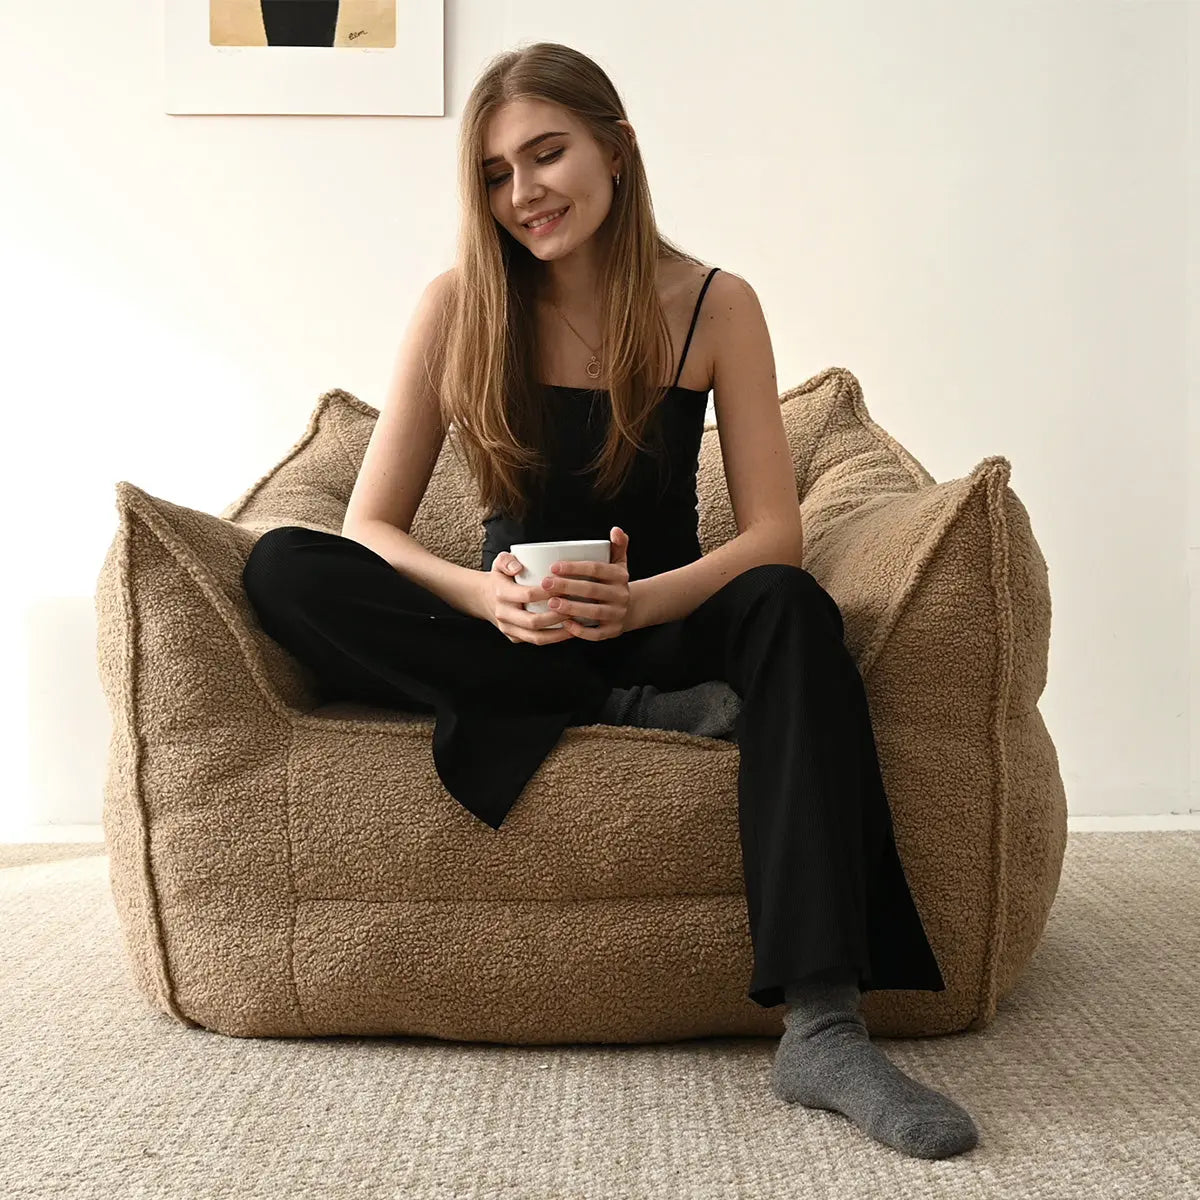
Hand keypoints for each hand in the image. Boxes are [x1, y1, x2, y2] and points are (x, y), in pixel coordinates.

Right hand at [479, 553, 576, 644]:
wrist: (482, 598)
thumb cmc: (499, 578)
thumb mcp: (499, 563)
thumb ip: (507, 560)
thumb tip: (518, 568)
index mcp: (501, 593)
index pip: (527, 595)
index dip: (548, 593)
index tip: (565, 588)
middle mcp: (503, 614)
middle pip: (533, 621)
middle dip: (556, 616)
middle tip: (574, 607)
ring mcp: (508, 628)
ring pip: (536, 637)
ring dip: (558, 633)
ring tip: (575, 624)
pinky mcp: (514, 637)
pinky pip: (535, 641)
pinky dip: (554, 638)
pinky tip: (568, 631)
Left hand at [541, 526, 631, 641]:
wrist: (633, 609)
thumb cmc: (615, 583)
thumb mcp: (619, 563)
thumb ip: (618, 545)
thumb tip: (616, 529)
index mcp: (620, 576)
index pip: (596, 569)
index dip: (575, 567)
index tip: (553, 566)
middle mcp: (621, 595)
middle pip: (592, 590)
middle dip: (567, 587)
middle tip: (545, 584)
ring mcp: (618, 614)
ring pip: (593, 612)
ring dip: (571, 608)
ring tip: (550, 603)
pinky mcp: (613, 631)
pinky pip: (596, 634)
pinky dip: (581, 631)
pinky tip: (565, 624)